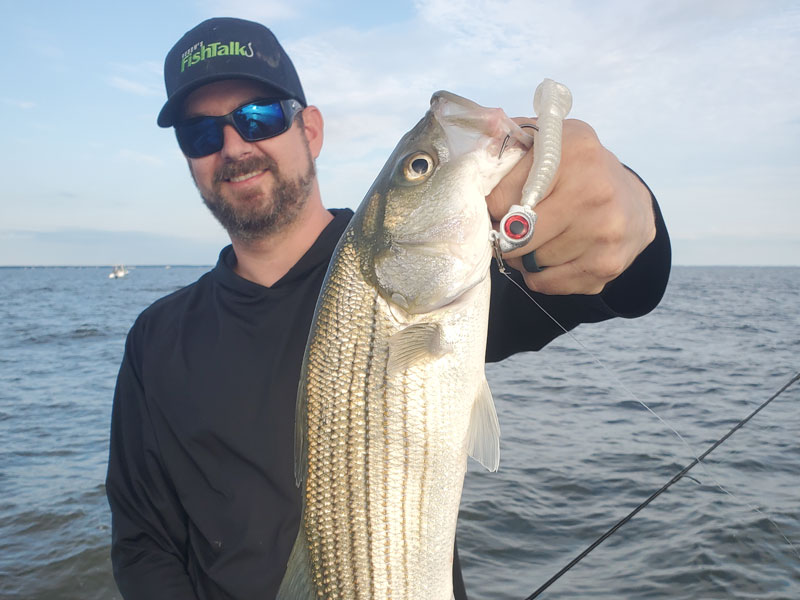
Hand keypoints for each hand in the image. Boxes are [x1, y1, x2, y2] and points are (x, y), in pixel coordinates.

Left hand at [487, 118, 655, 294]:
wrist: (633, 204)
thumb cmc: (579, 171)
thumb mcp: (550, 141)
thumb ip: (511, 142)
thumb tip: (478, 146)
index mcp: (574, 151)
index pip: (500, 197)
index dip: (493, 206)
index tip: (498, 205)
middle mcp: (594, 191)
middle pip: (514, 236)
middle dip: (504, 235)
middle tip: (511, 227)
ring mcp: (603, 232)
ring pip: (529, 262)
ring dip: (523, 256)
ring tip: (539, 237)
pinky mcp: (606, 266)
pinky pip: (545, 283)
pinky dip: (540, 274)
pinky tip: (553, 254)